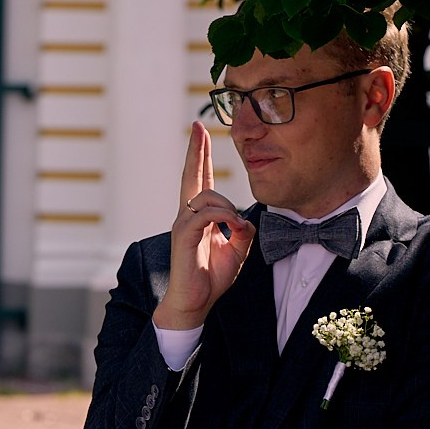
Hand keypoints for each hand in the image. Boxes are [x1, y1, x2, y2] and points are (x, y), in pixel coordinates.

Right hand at [154, 121, 254, 332]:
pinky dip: (223, 217)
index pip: (199, 180)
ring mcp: (183, 225)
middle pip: (191, 175)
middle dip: (196, 150)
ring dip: (227, 206)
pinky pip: (204, 215)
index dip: (201, 156)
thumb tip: (246, 218)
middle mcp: (187, 216)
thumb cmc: (211, 278)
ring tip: (237, 227)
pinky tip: (233, 227)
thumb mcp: (237, 251)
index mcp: (199, 217)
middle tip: (198, 126)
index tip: (201, 133)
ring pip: (206, 196)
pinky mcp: (183, 236)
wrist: (195, 302)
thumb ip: (242, 230)